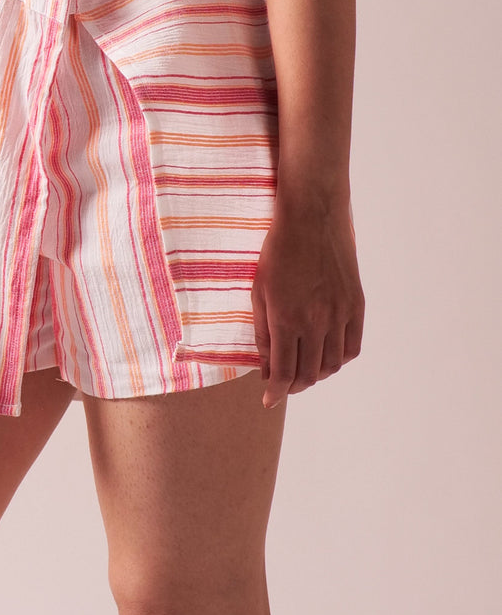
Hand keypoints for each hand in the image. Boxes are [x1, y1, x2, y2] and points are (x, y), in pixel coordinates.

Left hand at [251, 193, 363, 409]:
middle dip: (293, 385)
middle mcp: (315, 322)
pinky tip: (327, 354)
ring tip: (304, 368)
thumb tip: (264, 366)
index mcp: (286, 319)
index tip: (268, 400)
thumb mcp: (258, 289)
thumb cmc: (277, 248)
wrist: (311, 214)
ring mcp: (339, 314)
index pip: (282, 373)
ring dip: (317, 374)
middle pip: (308, 375)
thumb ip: (262, 331)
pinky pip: (352, 347)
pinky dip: (339, 358)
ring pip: (331, 366)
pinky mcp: (356, 304)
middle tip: (283, 382)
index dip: (275, 392)